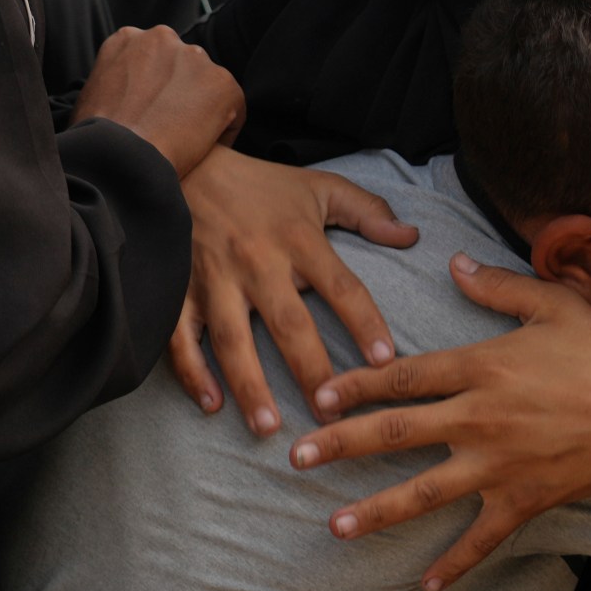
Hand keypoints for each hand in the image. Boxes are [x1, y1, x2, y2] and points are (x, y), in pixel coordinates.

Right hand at [71, 25, 242, 177]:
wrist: (118, 156)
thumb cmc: (95, 138)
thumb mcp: (90, 96)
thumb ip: (113, 83)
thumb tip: (117, 99)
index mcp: (127, 39)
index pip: (152, 58)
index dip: (154, 89)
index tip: (150, 113)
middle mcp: (162, 38)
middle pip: (182, 66)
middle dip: (180, 93)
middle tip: (170, 127)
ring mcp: (194, 57)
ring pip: (207, 83)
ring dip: (202, 108)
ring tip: (187, 141)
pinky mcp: (221, 82)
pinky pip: (233, 107)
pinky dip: (224, 129)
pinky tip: (208, 149)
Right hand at [169, 146, 420, 433]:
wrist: (185, 163)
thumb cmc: (261, 185)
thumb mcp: (320, 188)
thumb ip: (368, 212)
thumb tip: (411, 236)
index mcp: (298, 238)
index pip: (341, 287)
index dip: (365, 323)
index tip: (386, 362)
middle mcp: (258, 261)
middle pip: (289, 324)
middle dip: (311, 372)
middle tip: (331, 416)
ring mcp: (214, 277)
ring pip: (233, 340)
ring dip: (251, 386)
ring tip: (269, 427)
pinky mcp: (178, 287)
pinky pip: (181, 336)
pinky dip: (192, 371)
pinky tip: (211, 404)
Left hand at [287, 253, 590, 590]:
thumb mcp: (554, 306)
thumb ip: (500, 286)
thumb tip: (455, 263)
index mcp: (481, 368)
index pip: (404, 376)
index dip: (356, 385)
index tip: (318, 395)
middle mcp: (479, 418)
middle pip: (396, 433)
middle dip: (340, 445)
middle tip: (296, 457)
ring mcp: (497, 466)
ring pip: (424, 492)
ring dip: (376, 510)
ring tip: (334, 526)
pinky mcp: (520, 501)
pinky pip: (480, 538)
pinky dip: (454, 564)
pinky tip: (424, 585)